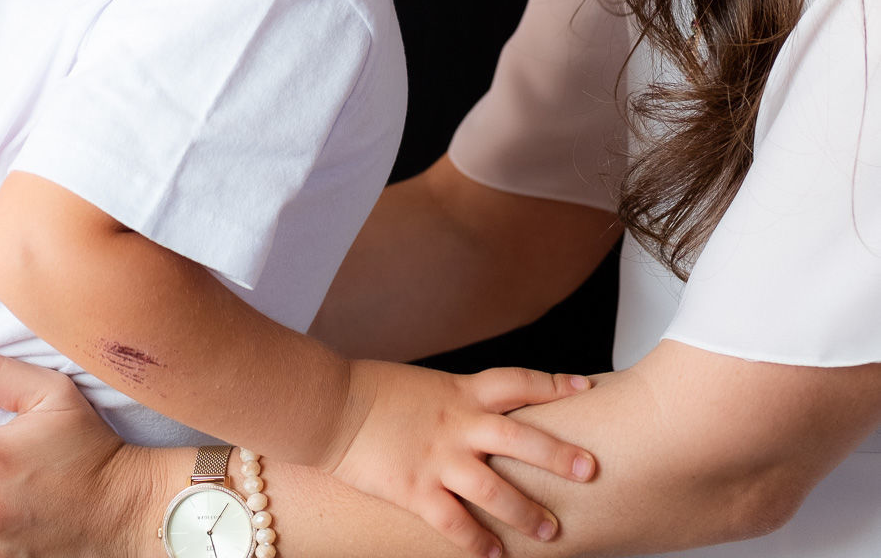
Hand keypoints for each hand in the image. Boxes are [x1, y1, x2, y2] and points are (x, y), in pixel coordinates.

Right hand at [324, 359, 595, 555]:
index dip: (554, 383)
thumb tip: (476, 410)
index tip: (586, 384)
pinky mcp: (417, 490)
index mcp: (460, 390)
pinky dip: (479, 543)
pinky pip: (456, 524)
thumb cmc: (371, 391)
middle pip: (521, 438)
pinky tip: (496, 556)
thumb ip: (454, 399)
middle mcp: (458, 423)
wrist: (330, 406)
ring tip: (552, 531)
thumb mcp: (423, 385)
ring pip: (496, 488)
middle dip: (558, 454)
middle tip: (590, 468)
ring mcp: (439, 459)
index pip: (518, 381)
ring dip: (527, 511)